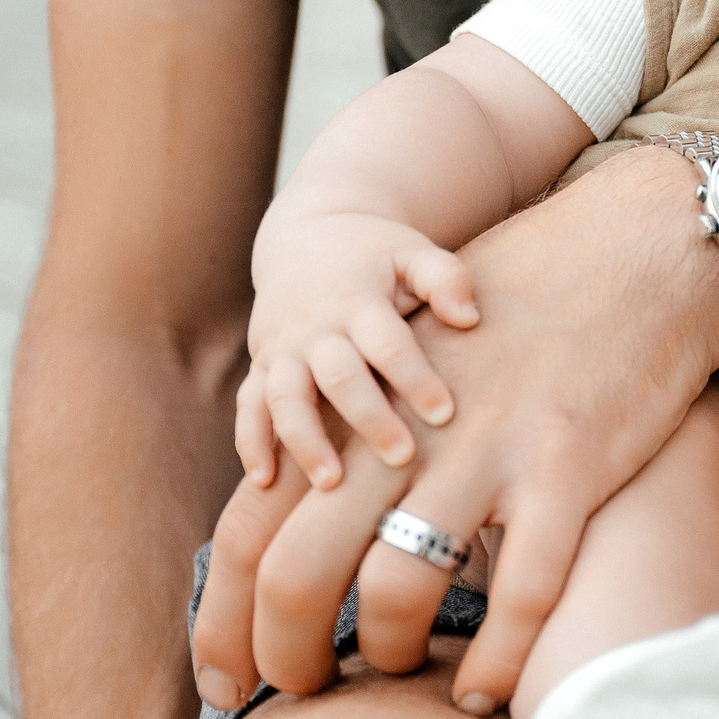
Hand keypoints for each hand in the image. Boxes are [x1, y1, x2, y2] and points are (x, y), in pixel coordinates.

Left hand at [191, 145, 718, 715]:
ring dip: (390, 654)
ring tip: (403, 671)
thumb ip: (370, 433)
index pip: (248, 526)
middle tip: (298, 695)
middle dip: (282, 654)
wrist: (640, 244)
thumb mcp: (423, 359)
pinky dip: (500, 660)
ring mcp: (486, 451)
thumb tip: (325, 522)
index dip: (221, 618)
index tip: (221, 680)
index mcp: (362, 409)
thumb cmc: (533, 309)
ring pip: (397, 588)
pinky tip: (489, 693)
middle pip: (295, 569)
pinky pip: (523, 592)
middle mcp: (404, 432)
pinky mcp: (568, 466)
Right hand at [237, 214, 477, 485]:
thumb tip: (469, 319)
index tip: (444, 414)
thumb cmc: (377, 253)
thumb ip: (445, 278)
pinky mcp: (261, 366)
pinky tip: (264, 482)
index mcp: (358, 300)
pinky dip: (251, 442)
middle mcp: (315, 328)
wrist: (308, 235)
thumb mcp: (413, 252)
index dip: (415, 378)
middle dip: (368, 419)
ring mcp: (282, 349)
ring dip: (305, 441)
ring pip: (286, 398)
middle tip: (401, 457)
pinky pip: (249, 406)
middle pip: (338, 378)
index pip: (388, 344)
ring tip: (331, 483)